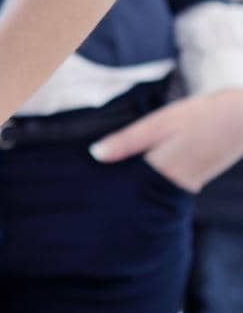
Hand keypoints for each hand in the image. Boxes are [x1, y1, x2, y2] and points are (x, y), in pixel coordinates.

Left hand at [90, 89, 242, 192]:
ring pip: (152, 192)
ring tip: (108, 177)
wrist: (238, 119)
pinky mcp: (194, 180)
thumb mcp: (157, 123)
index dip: (106, 190)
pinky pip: (166, 186)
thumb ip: (126, 141)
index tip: (86, 189)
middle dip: (118, 190)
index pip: (126, 191)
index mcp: (162, 172)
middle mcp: (175, 186)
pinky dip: (152, 181)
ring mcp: (187, 186)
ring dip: (134, 186)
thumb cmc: (197, 117)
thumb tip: (95, 154)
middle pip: (138, 195)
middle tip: (90, 185)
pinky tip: (140, 170)